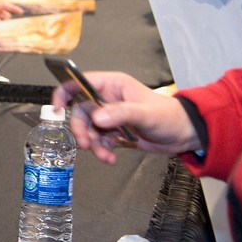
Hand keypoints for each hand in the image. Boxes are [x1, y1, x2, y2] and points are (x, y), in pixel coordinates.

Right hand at [51, 71, 198, 164]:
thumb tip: (97, 118)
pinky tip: (110, 158)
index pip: (79, 83)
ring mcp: (110, 116)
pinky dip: (101, 151)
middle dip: (80, 129)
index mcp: (112, 85)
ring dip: (92, 144)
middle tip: (85, 144)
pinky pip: (98, 141)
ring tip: (103, 155)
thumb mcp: (146, 114)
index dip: (64, 93)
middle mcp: (107, 99)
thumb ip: (121, 114)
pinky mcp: (113, 132)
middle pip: (79, 111)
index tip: (57, 109)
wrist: (185, 135)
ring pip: (88, 129)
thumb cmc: (170, 117)